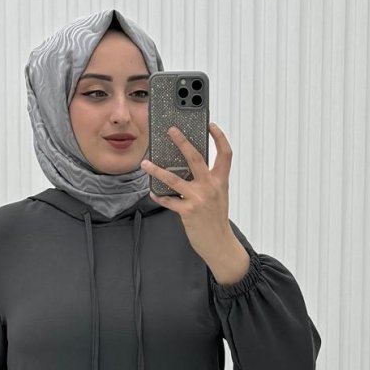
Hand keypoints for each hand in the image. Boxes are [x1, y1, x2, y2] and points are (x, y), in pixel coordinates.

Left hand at [140, 123, 233, 265]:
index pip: (224, 154)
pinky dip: (159, 196)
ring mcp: (198, 199)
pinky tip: (152, 192)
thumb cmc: (216, 220)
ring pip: (174, 179)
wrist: (220, 244)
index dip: (219, 137)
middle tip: (171, 130)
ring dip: (157, 170)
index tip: (210, 125)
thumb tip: (188, 169)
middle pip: (195, 157)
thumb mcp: (218, 197)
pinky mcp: (188, 212)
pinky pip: (169, 200)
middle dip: (182, 141)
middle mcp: (210, 187)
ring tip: (145, 163)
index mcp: (220, 181)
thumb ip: (208, 181)